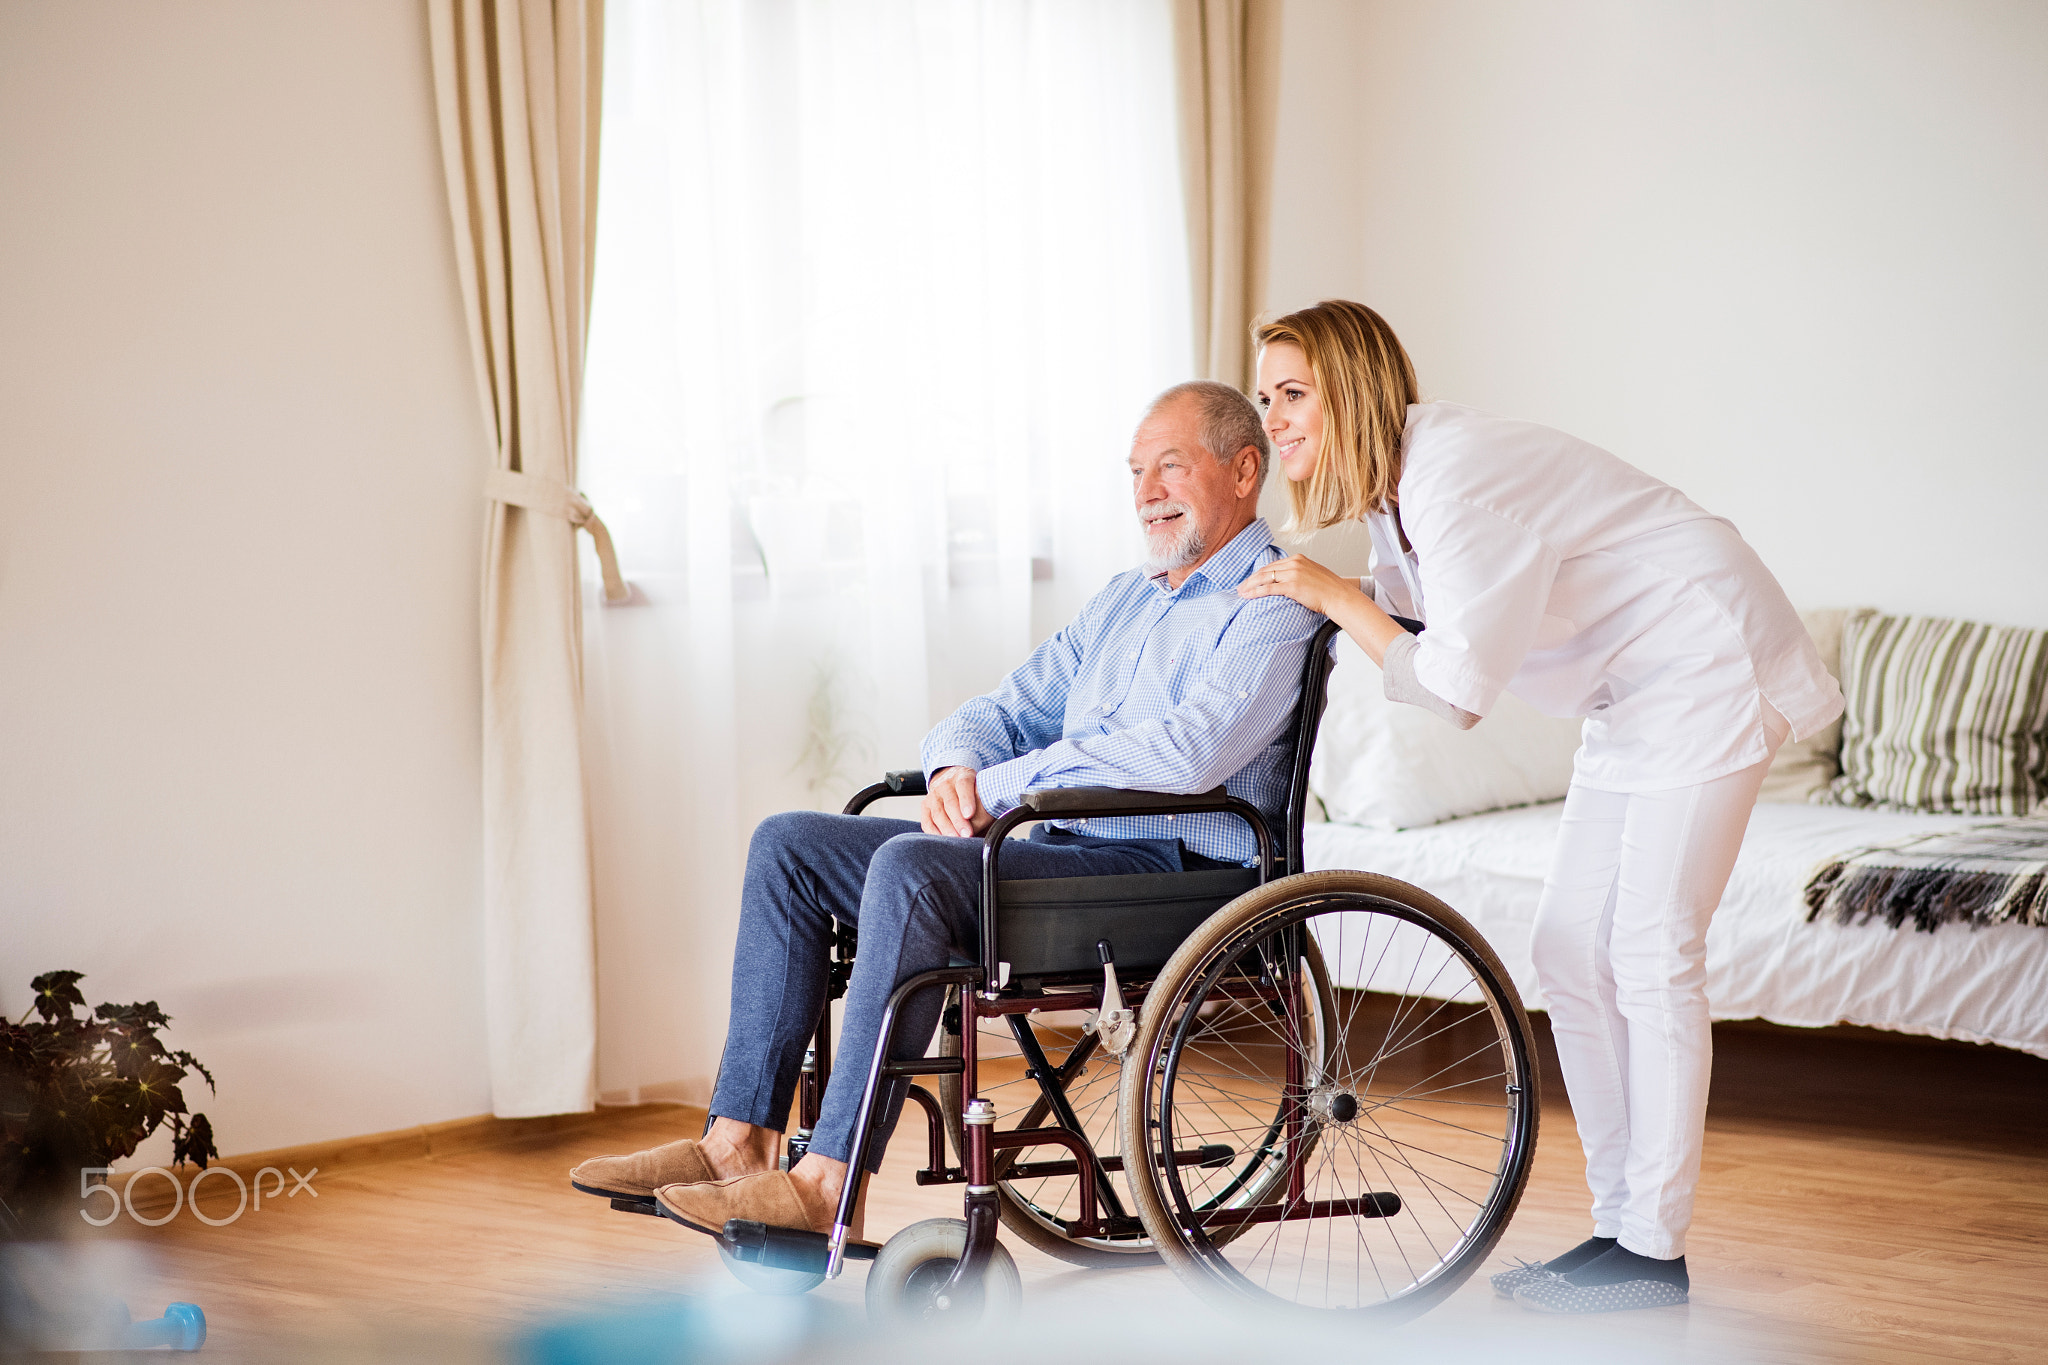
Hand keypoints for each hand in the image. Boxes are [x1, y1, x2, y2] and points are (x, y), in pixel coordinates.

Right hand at [921, 766, 991, 837]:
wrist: (950, 781)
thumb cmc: (972, 791)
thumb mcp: (980, 789)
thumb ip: (986, 803)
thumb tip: (995, 824)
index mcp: (962, 776)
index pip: (964, 785)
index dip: (967, 799)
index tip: (970, 814)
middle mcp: (945, 784)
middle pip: (950, 802)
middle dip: (959, 820)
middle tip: (968, 834)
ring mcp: (933, 795)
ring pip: (938, 813)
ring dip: (947, 828)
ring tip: (956, 839)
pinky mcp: (925, 807)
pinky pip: (927, 822)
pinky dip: (935, 832)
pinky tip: (943, 840)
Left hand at [1236, 554, 1358, 616]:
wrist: (1339, 596)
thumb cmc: (1329, 590)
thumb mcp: (1313, 574)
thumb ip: (1299, 574)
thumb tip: (1287, 582)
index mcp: (1298, 558)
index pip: (1272, 565)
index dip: (1259, 574)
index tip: (1250, 581)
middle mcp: (1294, 563)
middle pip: (1266, 570)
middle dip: (1251, 579)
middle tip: (1240, 588)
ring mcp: (1293, 574)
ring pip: (1264, 578)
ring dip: (1250, 586)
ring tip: (1241, 593)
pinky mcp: (1292, 586)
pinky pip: (1269, 588)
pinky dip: (1256, 592)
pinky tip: (1248, 596)